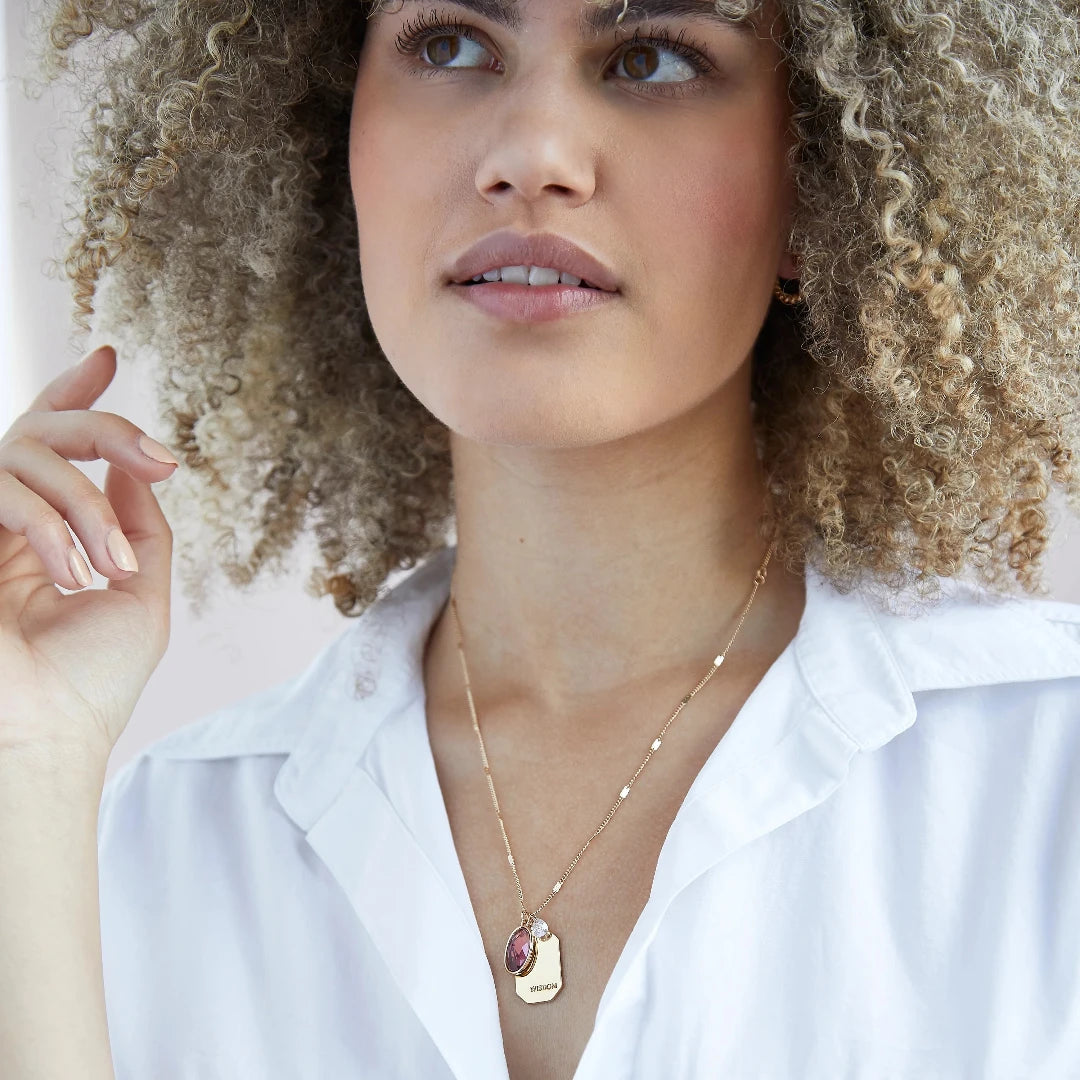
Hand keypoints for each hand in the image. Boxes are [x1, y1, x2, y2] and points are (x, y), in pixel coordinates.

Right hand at [0, 345, 176, 764]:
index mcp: (47, 533)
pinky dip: (49, 524)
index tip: (108, 355)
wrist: (44, 738)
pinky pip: (2, 491)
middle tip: (158, 457)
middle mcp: (4, 524)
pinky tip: (70, 576)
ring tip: (104, 571)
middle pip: (37, 428)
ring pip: (23, 454)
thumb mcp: (140, 594)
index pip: (51, 447)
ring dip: (83, 507)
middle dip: (101, 427)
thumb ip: (139, 525)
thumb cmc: (92, 680)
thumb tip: (139, 465)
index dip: (73, 395)